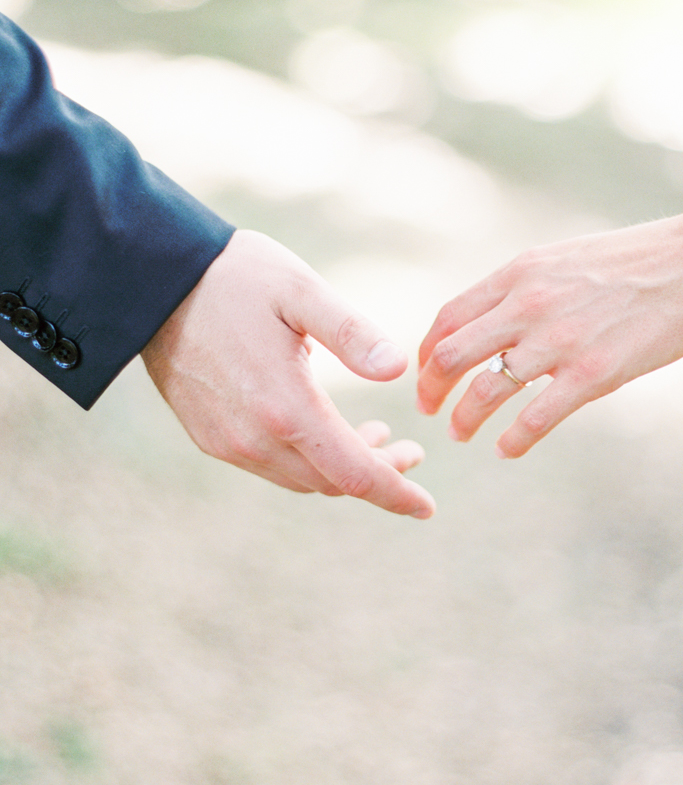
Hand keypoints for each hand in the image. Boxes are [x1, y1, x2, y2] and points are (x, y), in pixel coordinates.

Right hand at [142, 230, 434, 517]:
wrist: (152, 281)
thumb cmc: (236, 278)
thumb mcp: (301, 291)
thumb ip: (352, 333)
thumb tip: (398, 370)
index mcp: (286, 408)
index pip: (355, 473)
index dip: (396, 492)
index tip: (427, 506)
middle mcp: (254, 439)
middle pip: (332, 482)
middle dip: (378, 475)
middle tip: (411, 450)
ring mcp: (228, 442)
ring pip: (302, 478)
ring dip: (342, 468)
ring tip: (375, 437)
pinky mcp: (210, 436)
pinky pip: (272, 467)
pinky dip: (308, 461)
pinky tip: (323, 432)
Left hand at [417, 216, 682, 457]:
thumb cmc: (640, 260)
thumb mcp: (567, 258)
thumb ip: (527, 287)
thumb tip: (497, 317)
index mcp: (521, 273)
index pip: (449, 317)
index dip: (427, 352)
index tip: (427, 373)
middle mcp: (529, 305)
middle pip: (451, 356)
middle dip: (430, 390)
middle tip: (430, 410)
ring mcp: (559, 342)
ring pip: (484, 392)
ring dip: (465, 420)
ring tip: (462, 435)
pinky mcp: (593, 375)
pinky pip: (534, 418)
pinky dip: (512, 440)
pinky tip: (508, 450)